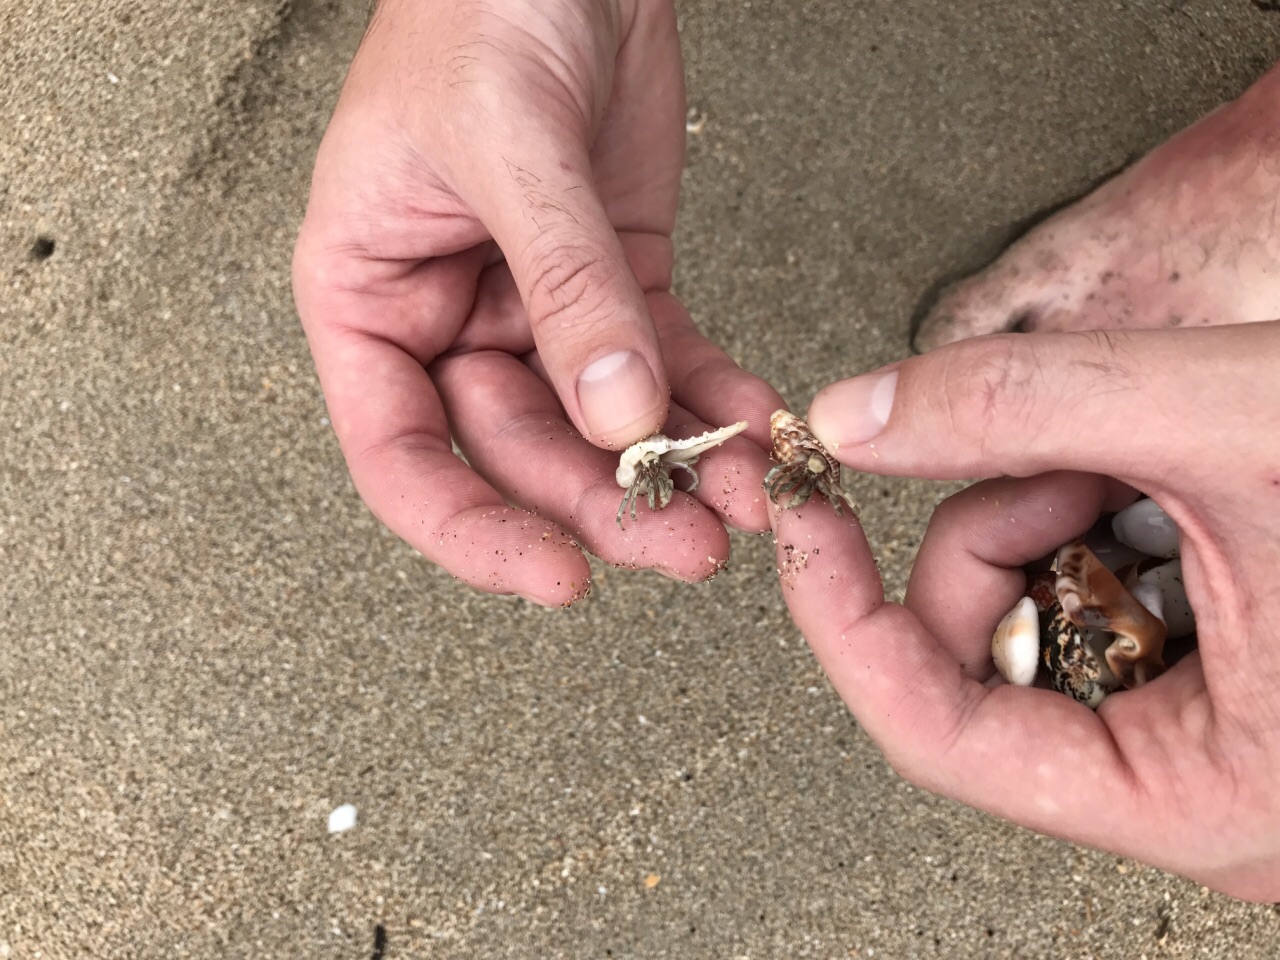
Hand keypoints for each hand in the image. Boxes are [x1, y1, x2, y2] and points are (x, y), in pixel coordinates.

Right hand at [292, 0, 781, 604]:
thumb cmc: (480, 3)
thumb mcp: (509, 143)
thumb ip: (565, 284)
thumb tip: (617, 412)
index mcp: (372, 296)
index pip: (402, 456)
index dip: (473, 530)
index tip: (555, 573)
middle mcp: (451, 317)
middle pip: (524, 452)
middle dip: (609, 505)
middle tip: (688, 544)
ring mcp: (539, 308)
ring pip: (603, 427)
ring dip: (677, 472)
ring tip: (747, 503)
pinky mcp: (621, 286)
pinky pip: (667, 365)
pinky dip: (713, 404)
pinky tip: (756, 429)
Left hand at [770, 322, 1279, 899]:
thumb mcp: (1236, 418)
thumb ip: (1024, 404)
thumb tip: (862, 413)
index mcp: (1211, 800)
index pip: (942, 734)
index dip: (845, 616)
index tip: (805, 519)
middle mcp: (1208, 792)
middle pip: (983, 661)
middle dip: (997, 528)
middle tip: (1069, 450)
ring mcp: (1217, 736)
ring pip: (1040, 619)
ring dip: (1062, 509)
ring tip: (1160, 454)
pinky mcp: (1229, 678)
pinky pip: (1104, 597)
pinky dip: (1109, 515)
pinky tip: (1183, 481)